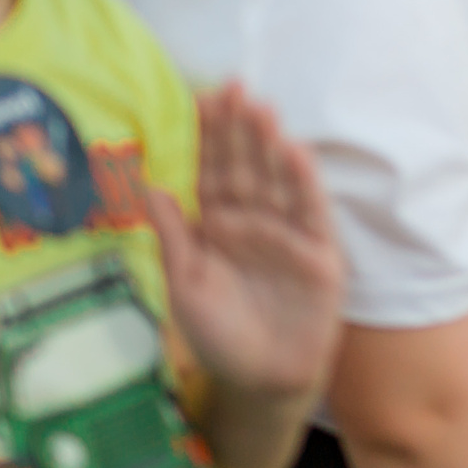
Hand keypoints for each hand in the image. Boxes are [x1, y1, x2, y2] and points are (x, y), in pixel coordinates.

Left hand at [151, 84, 343, 402]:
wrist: (261, 381)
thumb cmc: (218, 335)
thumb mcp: (183, 287)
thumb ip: (173, 237)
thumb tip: (148, 184)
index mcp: (217, 224)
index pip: (212, 170)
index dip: (206, 137)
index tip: (199, 98)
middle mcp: (253, 219)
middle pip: (245, 165)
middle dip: (238, 127)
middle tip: (232, 86)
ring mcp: (287, 232)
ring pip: (277, 179)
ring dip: (270, 144)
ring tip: (260, 108)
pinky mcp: (318, 252)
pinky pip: (309, 212)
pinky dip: (303, 182)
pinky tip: (294, 152)